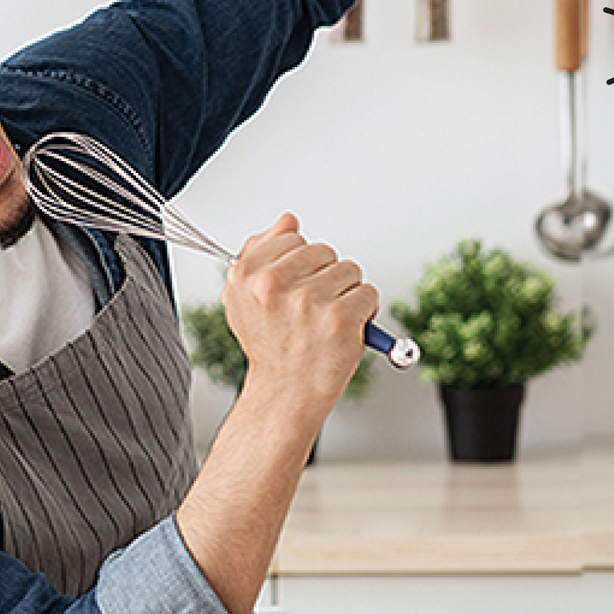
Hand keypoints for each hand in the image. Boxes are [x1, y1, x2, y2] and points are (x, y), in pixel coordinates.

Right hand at [218, 212, 375, 404]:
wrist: (285, 393)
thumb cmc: (271, 344)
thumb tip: (288, 220)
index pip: (293, 238)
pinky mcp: (340, 318)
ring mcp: (308, 301)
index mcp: (245, 274)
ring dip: (346, 294)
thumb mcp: (246, 296)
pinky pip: (368, 293)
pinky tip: (343, 331)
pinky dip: (364, 312)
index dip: (300, 265)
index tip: (292, 291)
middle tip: (310, 311)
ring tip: (326, 322)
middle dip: (325, 277)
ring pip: (349, 270)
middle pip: (323, 251)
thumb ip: (262, 251)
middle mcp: (273, 284)